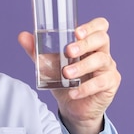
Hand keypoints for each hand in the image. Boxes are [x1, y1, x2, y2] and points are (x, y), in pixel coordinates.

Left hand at [18, 17, 119, 133]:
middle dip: (84, 43)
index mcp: (89, 44)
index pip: (100, 26)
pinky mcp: (110, 84)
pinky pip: (102, 82)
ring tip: (66, 74)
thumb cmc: (64, 82)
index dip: (91, 26)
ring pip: (101, 60)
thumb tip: (22, 36)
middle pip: (102, 39)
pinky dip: (85, 88)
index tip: (76, 32)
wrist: (72, 107)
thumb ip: (37, 52)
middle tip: (68, 51)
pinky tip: (73, 92)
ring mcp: (108, 67)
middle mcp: (102, 52)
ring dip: (82, 66)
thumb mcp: (49, 66)